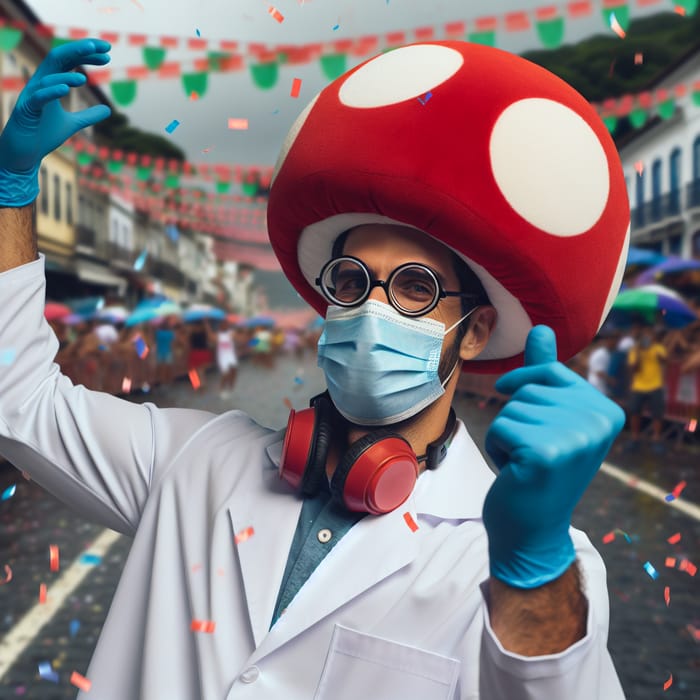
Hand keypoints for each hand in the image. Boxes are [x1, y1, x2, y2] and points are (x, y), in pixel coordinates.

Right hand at [0, 38, 110, 206]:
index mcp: (50, 84)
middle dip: (79, 51)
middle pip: (58, 58)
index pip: (68, 60)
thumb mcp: (72, 124)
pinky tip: (66, 90)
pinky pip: (38, 97)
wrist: (24, 155)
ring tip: (84, 79)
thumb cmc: (43, 136)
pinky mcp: (26, 111)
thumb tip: (108, 110)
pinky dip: (51, 92)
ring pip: (47, 78)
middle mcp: (39, 84)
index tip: (108, 53)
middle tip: (103, 48)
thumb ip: (88, 116)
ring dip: (66, 76)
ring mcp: (31, 96)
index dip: (86, 54)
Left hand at [482, 325, 624, 588]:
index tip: (543, 432)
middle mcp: (599, 421)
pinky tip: (517, 472)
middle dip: (517, 420)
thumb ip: (546, 372)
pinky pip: (500, 426)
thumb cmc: (537, 468)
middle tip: (535, 454)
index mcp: (606, 410)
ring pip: (510, 408)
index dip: (527, 396)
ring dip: (507, 435)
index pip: (547, 372)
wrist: (532, 529)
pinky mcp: (545, 453)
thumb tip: (542, 326)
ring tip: (527, 463)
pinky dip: (498, 447)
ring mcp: (574, 437)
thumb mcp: (549, 417)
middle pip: (526, 390)